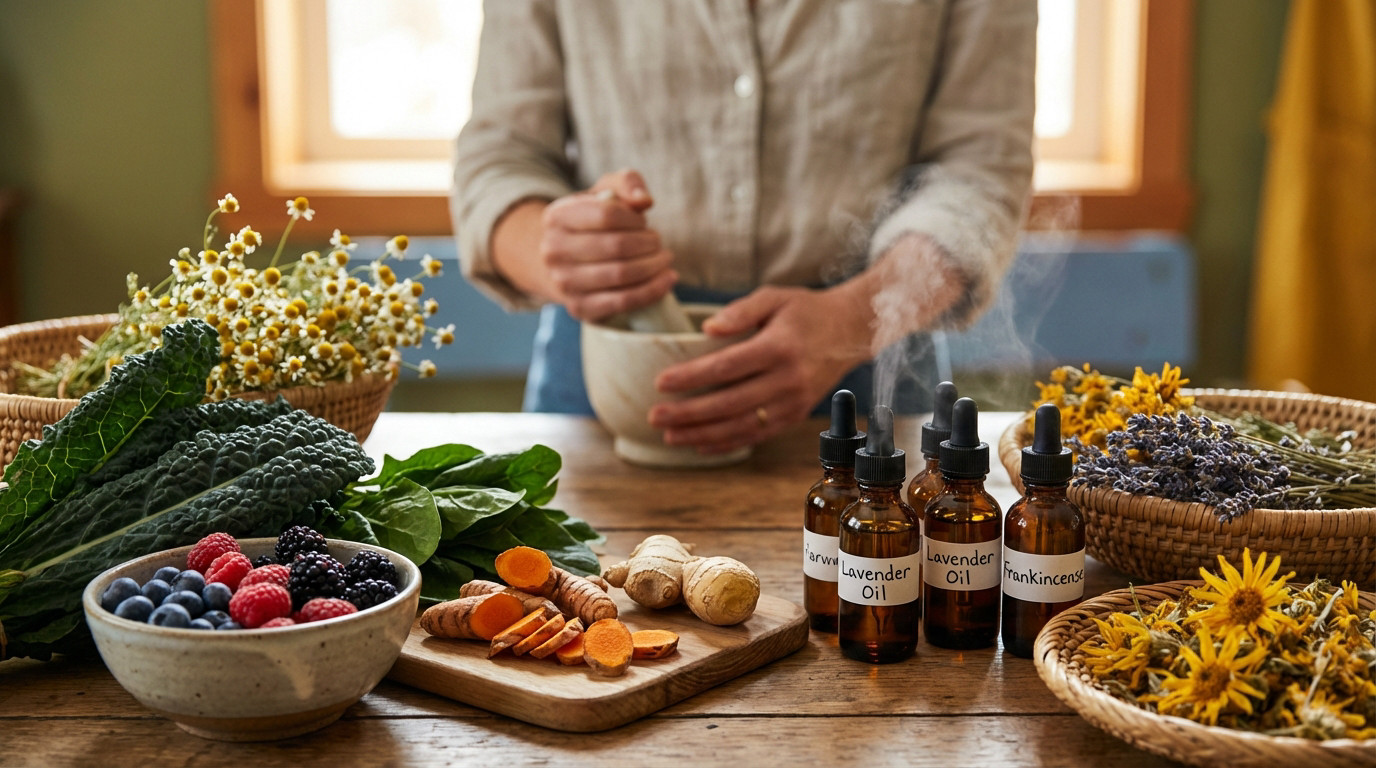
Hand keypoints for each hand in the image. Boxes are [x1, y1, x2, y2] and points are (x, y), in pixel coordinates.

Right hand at [536, 170, 676, 321]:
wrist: (568, 262)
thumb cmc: (594, 223)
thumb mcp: (606, 192)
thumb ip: (627, 183)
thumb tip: (644, 201)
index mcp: (556, 216)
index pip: (607, 214)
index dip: (635, 219)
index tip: (643, 222)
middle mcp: (552, 251)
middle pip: (617, 246)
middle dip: (649, 243)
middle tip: (658, 242)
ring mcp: (564, 283)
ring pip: (621, 275)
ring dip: (654, 266)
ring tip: (664, 259)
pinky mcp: (579, 309)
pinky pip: (623, 302)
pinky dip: (652, 291)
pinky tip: (666, 279)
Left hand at [647, 285, 872, 453]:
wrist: (850, 332)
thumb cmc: (806, 312)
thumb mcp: (775, 297)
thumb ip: (740, 310)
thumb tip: (707, 329)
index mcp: (779, 347)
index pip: (726, 367)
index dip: (691, 377)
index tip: (661, 383)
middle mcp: (787, 380)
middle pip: (729, 403)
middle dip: (688, 414)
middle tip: (654, 417)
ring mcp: (793, 403)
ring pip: (741, 426)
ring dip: (702, 435)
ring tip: (670, 436)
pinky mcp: (794, 416)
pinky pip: (757, 436)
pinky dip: (727, 444)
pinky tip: (700, 445)